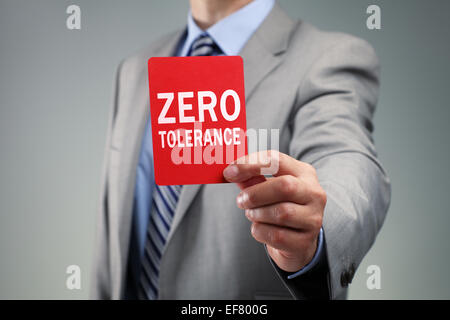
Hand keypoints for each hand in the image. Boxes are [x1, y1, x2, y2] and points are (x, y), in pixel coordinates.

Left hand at [223, 150, 326, 271]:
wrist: (296, 239)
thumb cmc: (279, 205)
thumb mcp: (268, 187)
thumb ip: (252, 178)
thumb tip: (232, 172)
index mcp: (304, 172)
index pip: (277, 160)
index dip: (250, 164)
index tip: (229, 172)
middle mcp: (314, 193)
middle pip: (285, 187)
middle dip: (255, 194)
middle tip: (240, 200)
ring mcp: (313, 218)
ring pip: (281, 213)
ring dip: (257, 214)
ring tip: (252, 214)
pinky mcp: (305, 241)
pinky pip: (277, 235)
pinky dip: (260, 231)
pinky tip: (261, 228)